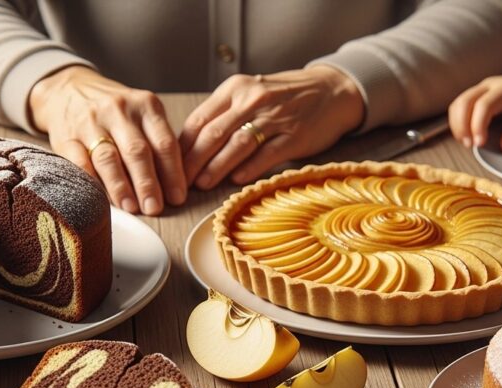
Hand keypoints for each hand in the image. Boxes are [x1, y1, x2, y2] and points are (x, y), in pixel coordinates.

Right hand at [29, 66, 186, 215]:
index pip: (164, 142)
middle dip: (148, 184)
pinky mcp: (66, 137)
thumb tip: (174, 186)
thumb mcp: (142, 114)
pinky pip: (80, 162)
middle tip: (155, 208)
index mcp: (145, 105)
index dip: (173, 173)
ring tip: (132, 207)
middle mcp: (119, 110)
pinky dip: (91, 181)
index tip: (177, 197)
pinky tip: (100, 197)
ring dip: (121, 187)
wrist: (68, 90)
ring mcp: (90, 122)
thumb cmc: (115, 111)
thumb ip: (158, 143)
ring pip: (108, 158)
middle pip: (137, 151)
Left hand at [180, 66, 363, 188]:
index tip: (169, 166)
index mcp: (236, 89)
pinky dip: (248, 169)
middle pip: (213, 134)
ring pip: (236, 145)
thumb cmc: (285, 97)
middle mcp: (252, 100)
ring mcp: (275, 118)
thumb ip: (224, 115)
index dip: (182, 146)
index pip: (199, 119)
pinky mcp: (294, 136)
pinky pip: (266, 155)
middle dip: (192, 161)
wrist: (332, 90)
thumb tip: (191, 148)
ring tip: (201, 185)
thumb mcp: (251, 94)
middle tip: (178, 183)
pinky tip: (235, 181)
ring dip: (215, 168)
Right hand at [448, 72, 501, 151]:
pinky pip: (459, 106)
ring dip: (457, 124)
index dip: (478, 125)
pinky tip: (465, 134)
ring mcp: (481, 88)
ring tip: (466, 142)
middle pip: (465, 102)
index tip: (480, 143)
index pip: (484, 105)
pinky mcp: (477, 94)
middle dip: (462, 126)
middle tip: (469, 145)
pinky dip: (458, 121)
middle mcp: (490, 85)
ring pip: (458, 103)